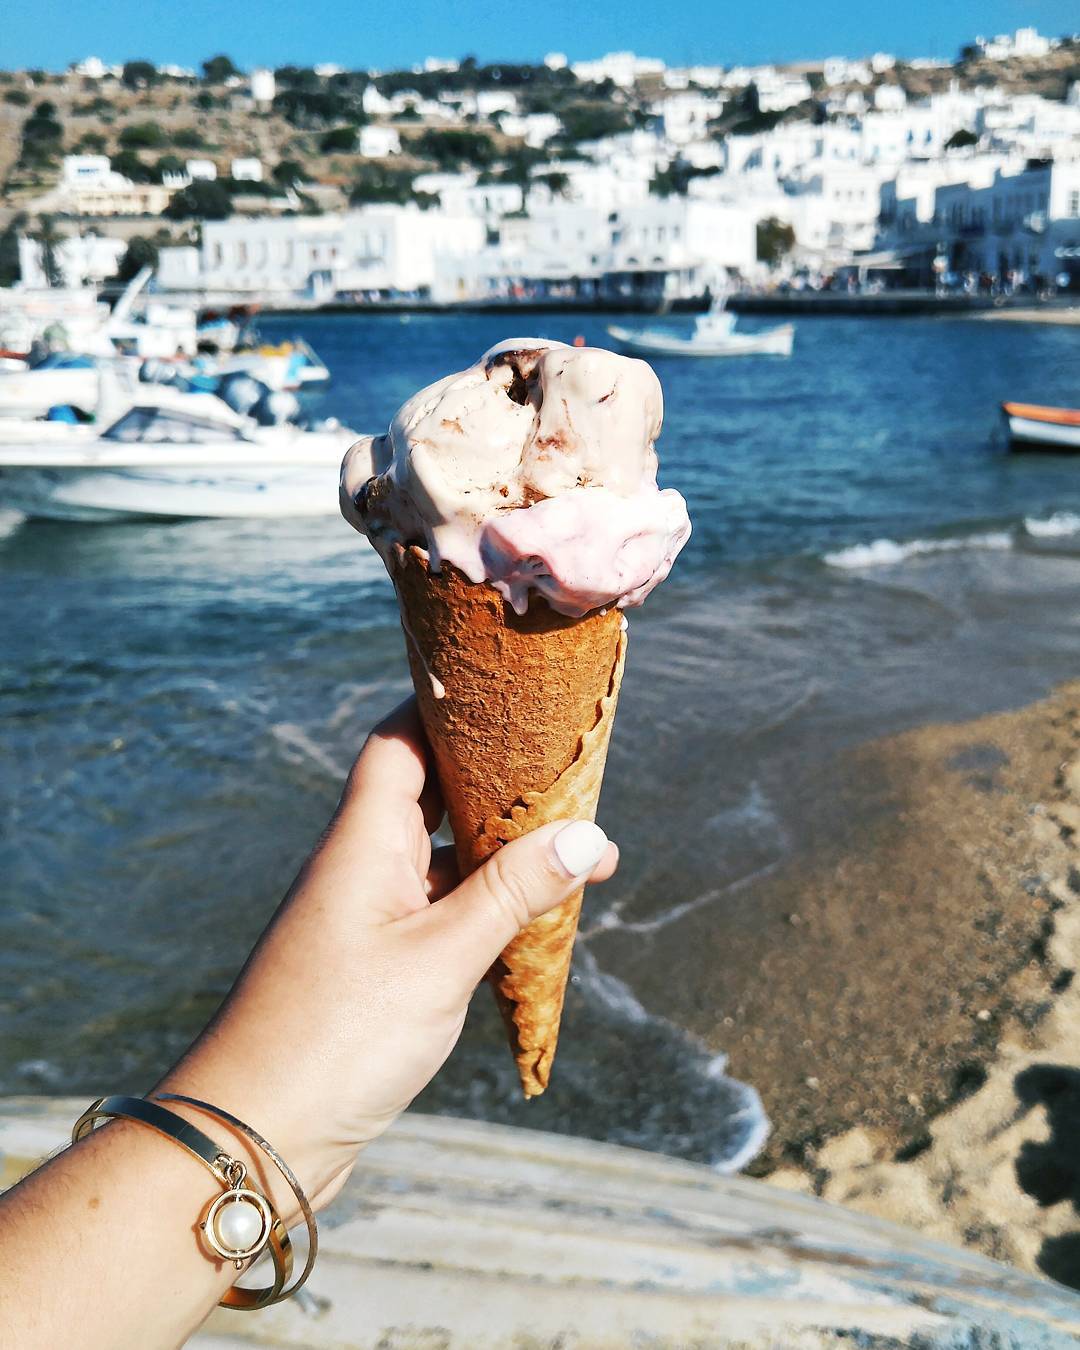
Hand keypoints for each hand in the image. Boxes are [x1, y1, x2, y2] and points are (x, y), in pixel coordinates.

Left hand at [160, 698, 617, 1210]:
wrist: (256, 1135)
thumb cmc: (339, 1038)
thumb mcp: (440, 961)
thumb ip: (512, 893)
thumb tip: (587, 834)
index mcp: (361, 842)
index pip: (400, 741)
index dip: (447, 710)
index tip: (509, 696)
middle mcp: (358, 865)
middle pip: (430, 793)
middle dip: (499, 785)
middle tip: (570, 781)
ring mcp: (363, 914)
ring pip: (440, 856)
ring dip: (500, 853)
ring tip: (578, 856)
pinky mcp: (372, 962)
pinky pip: (436, 907)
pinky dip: (483, 904)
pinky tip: (532, 922)